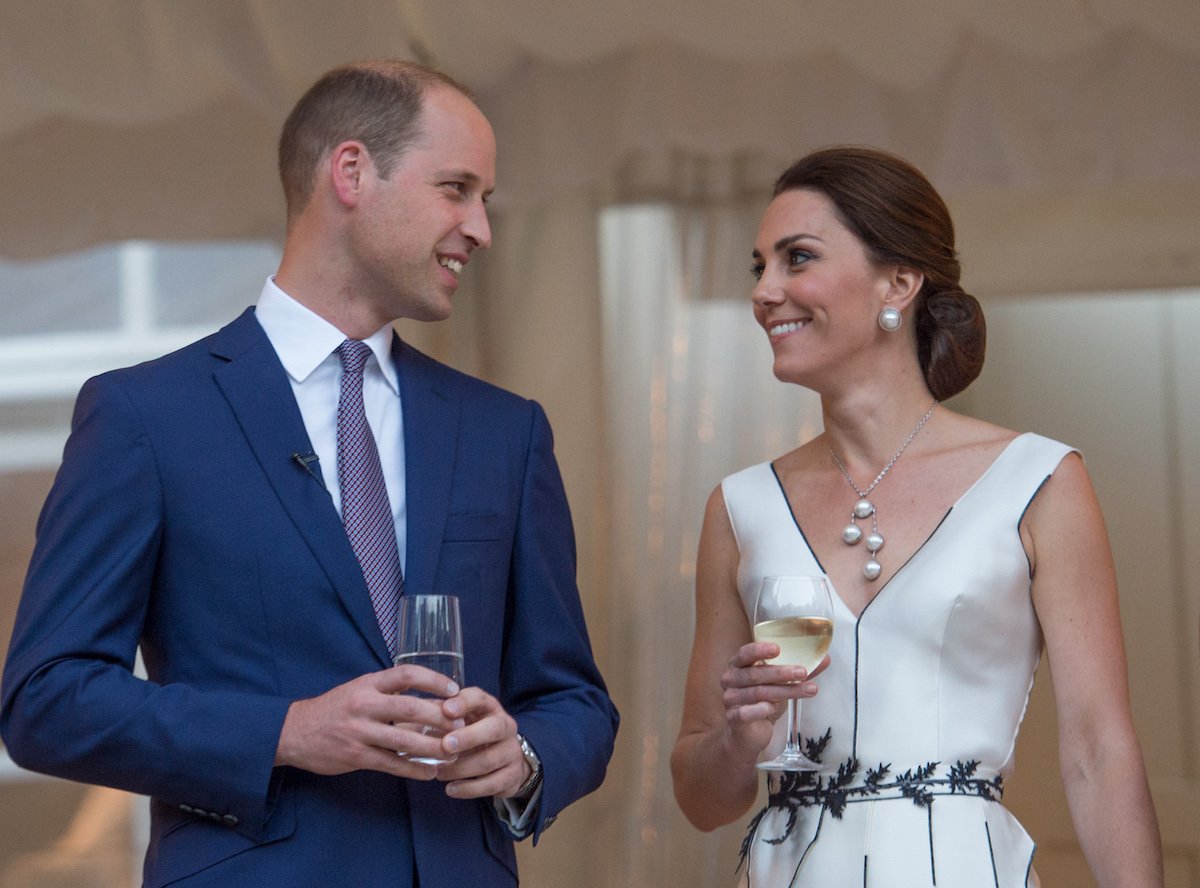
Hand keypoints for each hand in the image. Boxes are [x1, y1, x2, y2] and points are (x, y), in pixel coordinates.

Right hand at [275, 664, 461, 778]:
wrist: (293, 732)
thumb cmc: (334, 709)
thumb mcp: (358, 690)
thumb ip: (388, 693)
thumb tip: (429, 699)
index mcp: (368, 684)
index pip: (406, 674)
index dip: (433, 680)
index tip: (454, 689)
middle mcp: (364, 704)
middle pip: (410, 707)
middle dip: (440, 717)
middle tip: (461, 724)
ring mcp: (359, 731)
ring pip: (403, 738)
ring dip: (432, 746)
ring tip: (453, 751)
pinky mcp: (355, 756)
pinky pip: (391, 763)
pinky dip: (414, 769)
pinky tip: (430, 772)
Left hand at [433, 688, 530, 799]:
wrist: (504, 761)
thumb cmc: (473, 735)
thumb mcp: (460, 722)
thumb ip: (440, 719)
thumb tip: (413, 718)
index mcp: (490, 708)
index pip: (480, 698)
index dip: (464, 702)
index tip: (446, 710)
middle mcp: (506, 726)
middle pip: (494, 728)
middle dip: (469, 737)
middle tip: (446, 745)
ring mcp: (512, 751)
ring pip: (489, 760)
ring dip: (461, 768)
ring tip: (438, 773)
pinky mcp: (513, 775)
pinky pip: (492, 784)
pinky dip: (469, 789)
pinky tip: (451, 789)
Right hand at [719, 641, 827, 755]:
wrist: (748, 734)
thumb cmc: (763, 702)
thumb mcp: (780, 684)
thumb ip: (798, 671)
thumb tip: (825, 659)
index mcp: (738, 665)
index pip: (745, 653)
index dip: (759, 650)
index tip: (778, 649)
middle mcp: (730, 679)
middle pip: (755, 674)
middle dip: (781, 672)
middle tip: (803, 672)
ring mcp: (730, 699)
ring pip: (758, 693)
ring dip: (784, 691)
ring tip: (806, 691)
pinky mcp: (733, 718)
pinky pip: (746, 712)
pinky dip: (760, 709)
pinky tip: (772, 708)